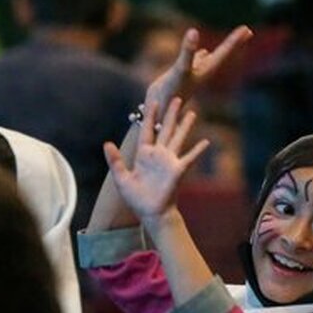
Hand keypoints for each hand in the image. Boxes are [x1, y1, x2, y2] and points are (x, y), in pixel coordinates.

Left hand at [103, 98, 209, 221]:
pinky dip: (197, 150)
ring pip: (178, 138)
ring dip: (185, 126)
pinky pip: (189, 158)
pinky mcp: (177, 171)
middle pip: (166, 129)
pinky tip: (206, 142)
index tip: (153, 102)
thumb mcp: (121, 179)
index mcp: (144, 155)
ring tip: (192, 112)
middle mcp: (158, 155)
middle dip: (171, 114)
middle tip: (177, 98)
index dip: (150, 116)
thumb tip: (106, 144)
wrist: (151, 213)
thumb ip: (115, 161)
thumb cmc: (136, 198)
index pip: (147, 131)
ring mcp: (169, 162)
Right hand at [145, 26, 252, 108]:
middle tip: (248, 31)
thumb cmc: (171, 92)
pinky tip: (204, 53)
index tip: (247, 29)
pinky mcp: (182, 76)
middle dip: (234, 43)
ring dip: (220, 50)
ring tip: (231, 41)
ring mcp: (193, 75)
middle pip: (222, 55)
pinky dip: (200, 55)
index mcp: (206, 71)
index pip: (223, 52)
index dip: (235, 40)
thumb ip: (188, 52)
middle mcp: (202, 73)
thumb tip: (194, 31)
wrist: (159, 111)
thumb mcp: (180, 70)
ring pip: (210, 58)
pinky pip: (195, 62)